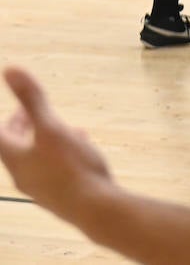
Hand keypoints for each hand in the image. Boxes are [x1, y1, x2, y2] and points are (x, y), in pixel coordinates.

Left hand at [0, 67, 112, 221]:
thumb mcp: (51, 127)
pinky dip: (59, 155)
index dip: (9, 121)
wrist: (94, 208)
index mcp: (15, 159)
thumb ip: (32, 100)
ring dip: (43, 142)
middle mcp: (23, 176)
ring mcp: (41, 188)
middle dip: (24, 131)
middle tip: (34, 116)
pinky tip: (80, 149)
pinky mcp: (60, 196)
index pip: (1, 137)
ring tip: (61, 130)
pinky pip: (52, 170)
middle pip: (16, 150)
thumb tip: (10, 69)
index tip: (19, 109)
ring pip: (35, 160)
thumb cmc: (71, 167)